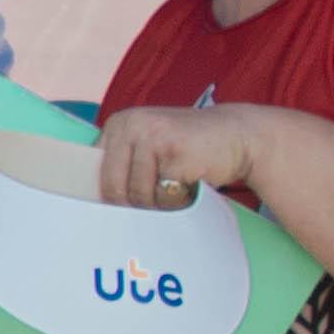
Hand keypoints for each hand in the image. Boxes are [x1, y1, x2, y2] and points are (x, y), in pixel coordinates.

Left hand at [94, 103, 272, 214]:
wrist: (239, 135)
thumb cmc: (188, 149)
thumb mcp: (147, 147)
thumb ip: (122, 165)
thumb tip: (94, 205)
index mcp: (117, 124)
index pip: (95, 173)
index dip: (108, 196)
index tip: (118, 209)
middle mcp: (131, 125)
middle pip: (114, 188)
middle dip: (134, 205)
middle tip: (158, 199)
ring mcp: (152, 136)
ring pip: (139, 195)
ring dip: (159, 203)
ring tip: (177, 186)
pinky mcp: (174, 151)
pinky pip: (163, 196)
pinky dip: (177, 200)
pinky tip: (191, 183)